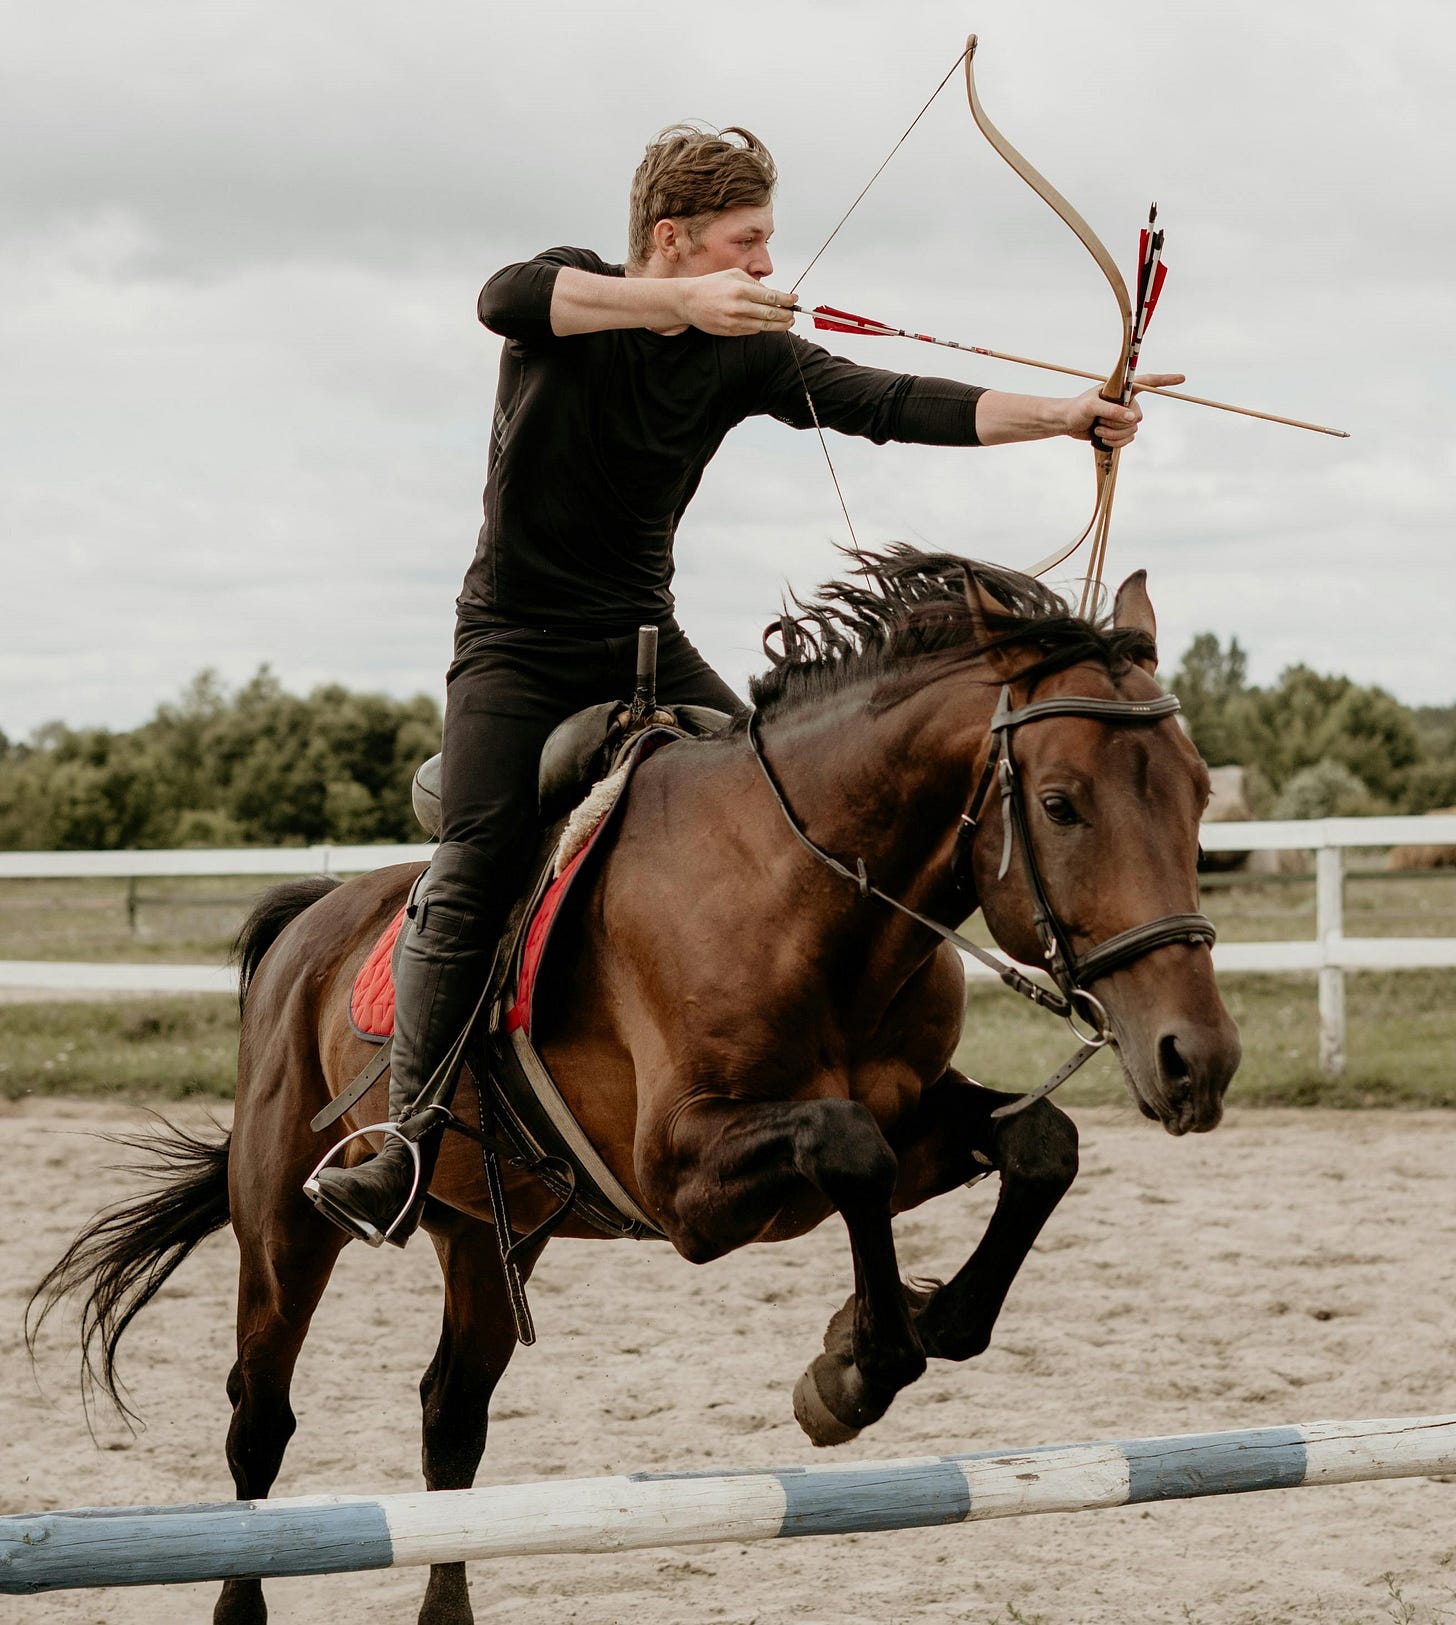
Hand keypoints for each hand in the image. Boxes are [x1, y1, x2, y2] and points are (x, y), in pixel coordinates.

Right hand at [676, 269, 797, 337]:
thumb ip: (754, 283)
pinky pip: (752, 331)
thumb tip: (772, 294)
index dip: (786, 300)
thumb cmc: (711, 285)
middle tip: (794, 314)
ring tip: (788, 322)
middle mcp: (738, 307)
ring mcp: (734, 321)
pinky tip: (767, 323)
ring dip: (779, 325)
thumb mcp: (733, 275)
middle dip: (786, 314)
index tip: (794, 300)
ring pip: (764, 326)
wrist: (689, 301)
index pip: (770, 297)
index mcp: (740, 289)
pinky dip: (762, 327)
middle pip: (770, 313)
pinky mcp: (730, 331)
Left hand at [1065, 371, 1185, 447]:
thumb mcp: (1092, 407)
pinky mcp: (1120, 431)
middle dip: (1118, 423)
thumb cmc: (1077, 409)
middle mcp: (1126, 402)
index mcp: (1122, 389)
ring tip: (1097, 428)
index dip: (1165, 381)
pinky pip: (1127, 440)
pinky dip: (1114, 442)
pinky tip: (1100, 437)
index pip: (1147, 382)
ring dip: (1113, 434)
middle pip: (1138, 416)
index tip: (1182, 378)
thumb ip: (1112, 410)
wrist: (1067, 423)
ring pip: (1132, 431)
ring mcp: (1123, 417)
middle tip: (1099, 420)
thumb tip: (1134, 418)